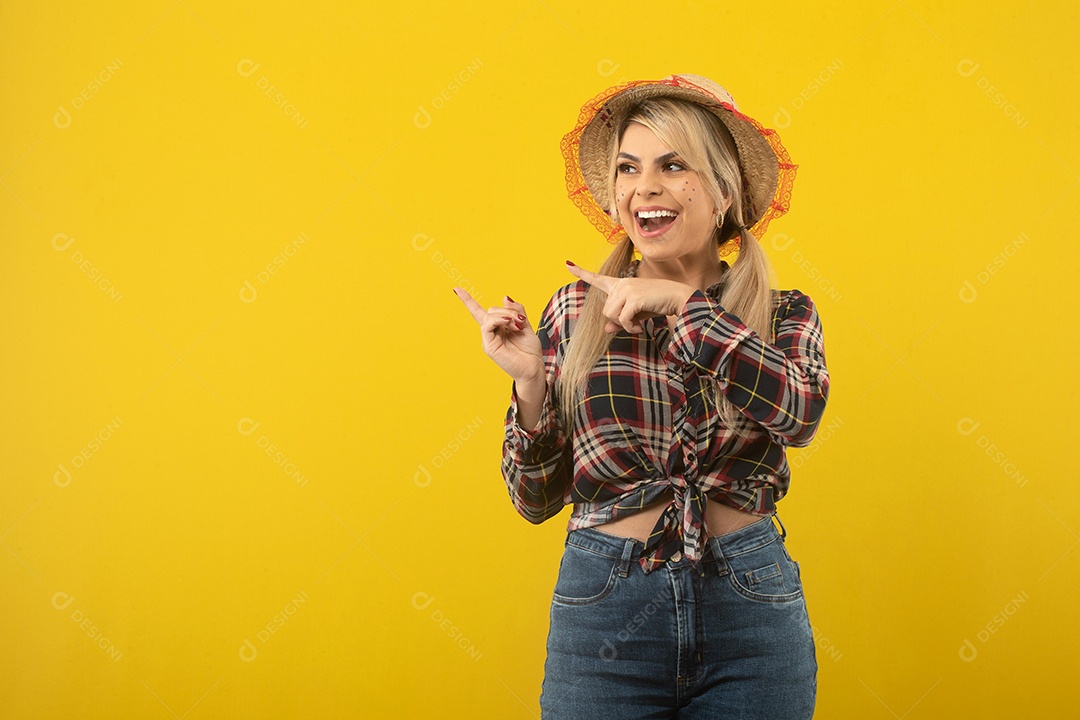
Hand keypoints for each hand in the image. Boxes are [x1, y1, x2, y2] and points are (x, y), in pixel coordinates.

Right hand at [453, 287, 543, 382]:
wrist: (533, 368)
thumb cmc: (529, 350)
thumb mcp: (525, 324)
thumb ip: (516, 311)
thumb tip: (505, 297)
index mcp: (497, 328)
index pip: (480, 312)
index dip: (468, 300)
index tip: (456, 289)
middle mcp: (490, 333)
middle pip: (491, 310)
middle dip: (509, 311)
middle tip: (521, 323)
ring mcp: (488, 340)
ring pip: (489, 316)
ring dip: (506, 316)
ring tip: (518, 326)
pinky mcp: (489, 346)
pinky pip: (487, 326)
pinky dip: (498, 320)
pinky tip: (508, 323)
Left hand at [565, 261, 695, 333]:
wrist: (678, 298)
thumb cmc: (657, 304)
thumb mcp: (636, 313)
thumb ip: (620, 320)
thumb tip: (606, 330)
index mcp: (620, 284)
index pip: (597, 279)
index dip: (581, 273)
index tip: (568, 264)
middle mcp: (621, 284)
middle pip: (606, 311)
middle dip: (619, 321)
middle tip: (634, 322)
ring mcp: (627, 289)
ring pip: (611, 316)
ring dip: (624, 325)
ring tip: (638, 323)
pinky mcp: (633, 298)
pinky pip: (623, 319)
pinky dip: (631, 328)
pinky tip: (641, 327)